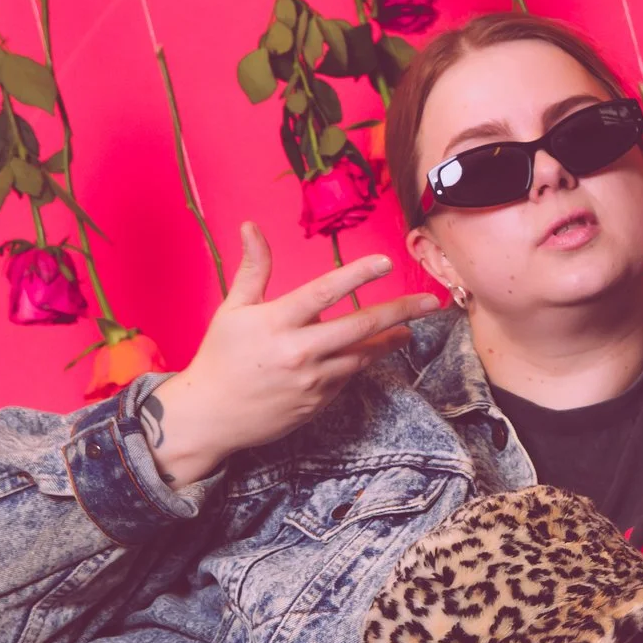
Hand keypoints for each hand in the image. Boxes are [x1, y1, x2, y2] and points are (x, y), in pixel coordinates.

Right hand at [145, 222, 441, 487]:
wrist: (211, 416)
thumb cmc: (221, 357)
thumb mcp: (233, 309)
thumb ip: (253, 269)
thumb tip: (252, 227)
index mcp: (276, 322)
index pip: (323, 292)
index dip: (357, 275)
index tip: (386, 262)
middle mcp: (299, 350)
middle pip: (360, 326)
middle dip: (400, 312)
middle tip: (432, 301)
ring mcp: (312, 380)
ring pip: (363, 355)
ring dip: (390, 340)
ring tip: (408, 330)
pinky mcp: (319, 403)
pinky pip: (349, 377)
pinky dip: (361, 362)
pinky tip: (371, 352)